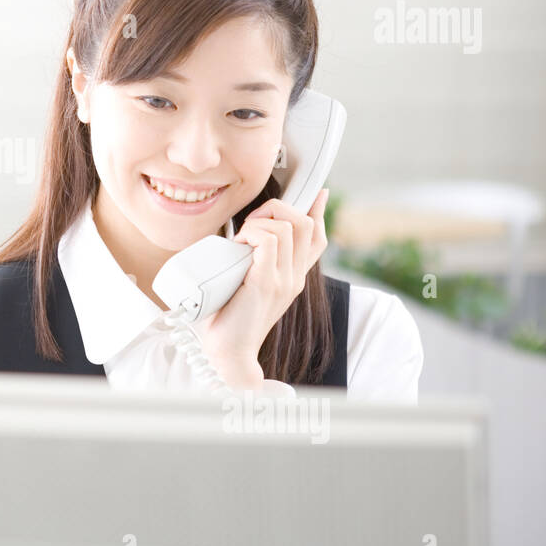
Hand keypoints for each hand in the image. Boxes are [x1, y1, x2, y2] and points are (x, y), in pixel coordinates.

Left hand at [196, 188, 329, 387]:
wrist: (228, 352)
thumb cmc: (229, 316)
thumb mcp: (246, 282)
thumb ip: (252, 262)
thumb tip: (243, 238)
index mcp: (294, 276)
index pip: (317, 238)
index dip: (317, 211)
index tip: (317, 193)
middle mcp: (295, 277)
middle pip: (304, 223)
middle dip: (277, 208)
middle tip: (250, 223)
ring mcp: (284, 280)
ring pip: (287, 227)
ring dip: (259, 222)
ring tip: (240, 239)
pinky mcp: (267, 283)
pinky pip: (269, 242)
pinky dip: (251, 234)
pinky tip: (238, 246)